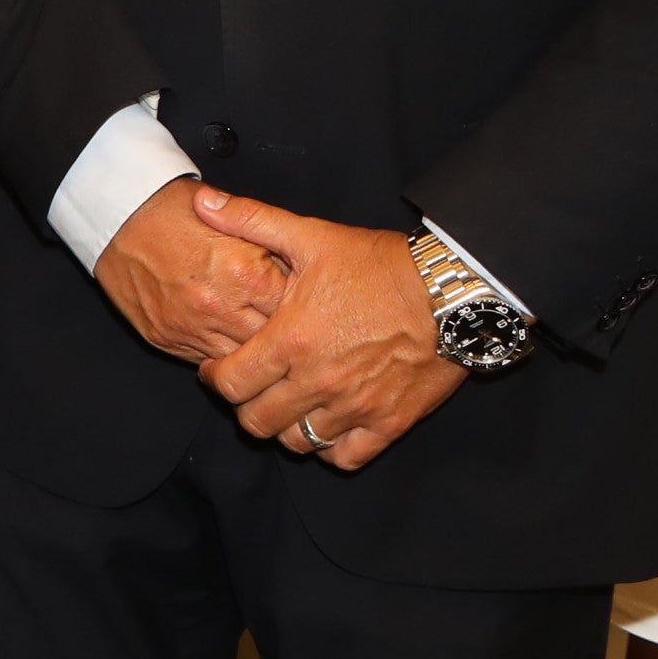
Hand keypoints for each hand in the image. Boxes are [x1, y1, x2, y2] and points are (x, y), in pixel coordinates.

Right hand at [90, 175, 290, 362]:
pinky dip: (221, 353)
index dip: (302, 306)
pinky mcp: (166, 338)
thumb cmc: (175, 211)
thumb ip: (271, 251)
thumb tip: (300, 276)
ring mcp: (190, 327)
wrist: (118, 217)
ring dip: (251, 350)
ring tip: (259, 338)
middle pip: (271, 342)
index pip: (294, 309)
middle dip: (282, 335)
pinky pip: (206, 360)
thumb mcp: (234, 221)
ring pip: (240, 359)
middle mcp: (219, 307)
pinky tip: (227, 339)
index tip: (304, 303)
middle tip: (288, 327)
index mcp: (244, 274)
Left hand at [190, 190, 468, 468]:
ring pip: (298, 443)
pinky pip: (346, 457)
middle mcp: (319, 382)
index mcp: (291, 340)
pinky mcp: (390, 423)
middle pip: (257, 422)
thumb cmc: (382, 265)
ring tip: (288, 405)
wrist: (454, 292)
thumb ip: (251, 220)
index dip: (216, 379)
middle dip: (246, 407)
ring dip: (286, 428)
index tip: (219, 369)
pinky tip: (328, 424)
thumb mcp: (312, 235)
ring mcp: (356, 407)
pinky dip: (330, 448)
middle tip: (253, 388)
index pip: (230, 385)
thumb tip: (203, 201)